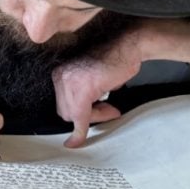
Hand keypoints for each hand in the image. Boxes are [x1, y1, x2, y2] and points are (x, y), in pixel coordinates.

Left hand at [52, 18, 189, 147]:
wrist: (129, 47)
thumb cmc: (115, 63)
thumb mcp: (92, 82)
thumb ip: (82, 98)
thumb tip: (78, 121)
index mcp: (60, 74)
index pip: (62, 105)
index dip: (79, 113)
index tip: (90, 119)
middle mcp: (60, 76)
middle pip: (65, 112)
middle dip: (86, 116)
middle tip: (109, 108)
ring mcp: (69, 82)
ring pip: (74, 116)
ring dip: (95, 116)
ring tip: (111, 106)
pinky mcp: (82, 89)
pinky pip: (79, 117)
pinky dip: (79, 132)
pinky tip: (77, 141)